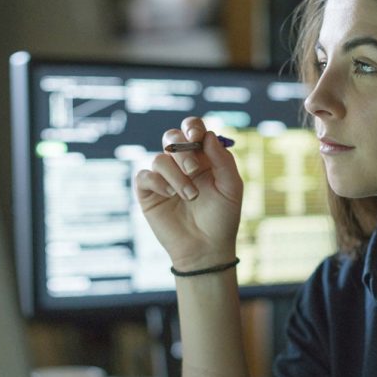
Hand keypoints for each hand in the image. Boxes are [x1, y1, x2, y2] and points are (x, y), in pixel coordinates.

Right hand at [135, 117, 242, 270]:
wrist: (207, 248)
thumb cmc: (222, 218)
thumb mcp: (231, 187)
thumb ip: (222, 160)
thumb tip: (208, 136)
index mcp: (203, 158)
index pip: (193, 130)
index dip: (192, 128)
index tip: (196, 138)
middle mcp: (181, 164)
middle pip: (172, 137)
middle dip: (183, 151)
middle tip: (195, 170)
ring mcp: (164, 178)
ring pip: (160, 158)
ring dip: (176, 176)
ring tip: (191, 196)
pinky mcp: (148, 193)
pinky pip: (144, 175)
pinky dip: (158, 182)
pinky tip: (170, 196)